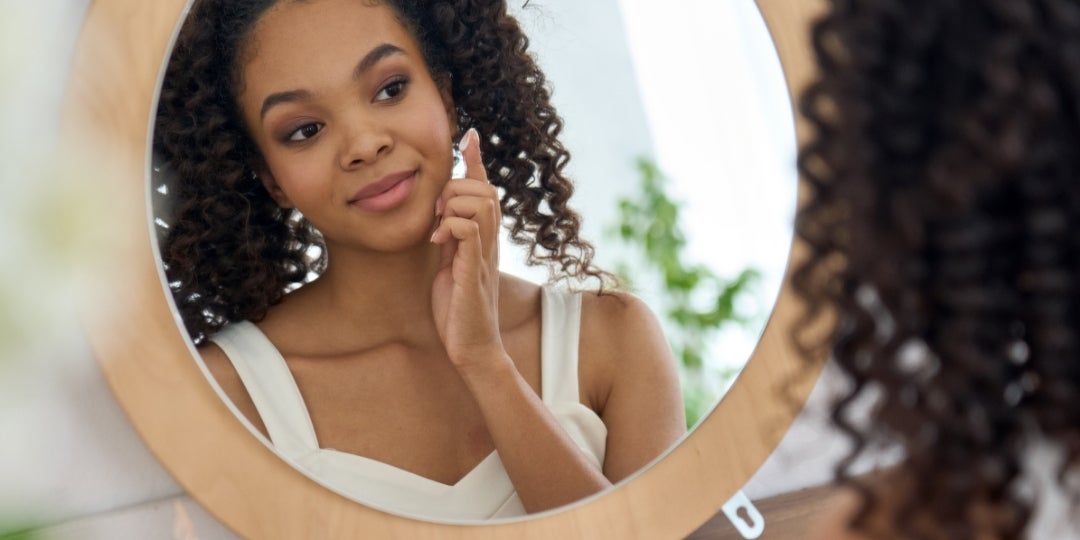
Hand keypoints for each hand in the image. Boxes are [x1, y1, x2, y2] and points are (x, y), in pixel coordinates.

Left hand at [429, 128, 504, 368]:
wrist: (472, 349)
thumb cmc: (459, 311)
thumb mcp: (451, 266)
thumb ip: (451, 240)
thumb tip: (442, 215)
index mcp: (483, 239)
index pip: (485, 191)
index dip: (476, 161)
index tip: (468, 135)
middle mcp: (489, 244)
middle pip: (487, 190)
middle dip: (457, 187)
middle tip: (436, 212)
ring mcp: (484, 257)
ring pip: (482, 205)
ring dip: (454, 204)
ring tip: (438, 226)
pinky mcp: (474, 273)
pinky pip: (470, 233)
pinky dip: (452, 226)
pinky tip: (437, 239)